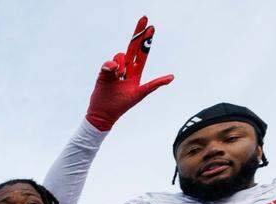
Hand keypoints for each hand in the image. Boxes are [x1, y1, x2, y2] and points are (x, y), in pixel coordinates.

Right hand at [85, 16, 173, 130]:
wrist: (103, 114)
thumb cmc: (122, 105)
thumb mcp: (140, 94)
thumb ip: (154, 84)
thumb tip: (172, 77)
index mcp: (135, 72)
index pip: (142, 53)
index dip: (146, 40)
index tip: (151, 27)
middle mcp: (125, 68)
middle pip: (132, 46)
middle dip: (138, 33)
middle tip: (144, 18)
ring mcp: (114, 69)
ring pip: (121, 56)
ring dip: (122, 64)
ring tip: (120, 77)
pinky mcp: (104, 72)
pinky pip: (110, 63)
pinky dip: (113, 67)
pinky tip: (114, 74)